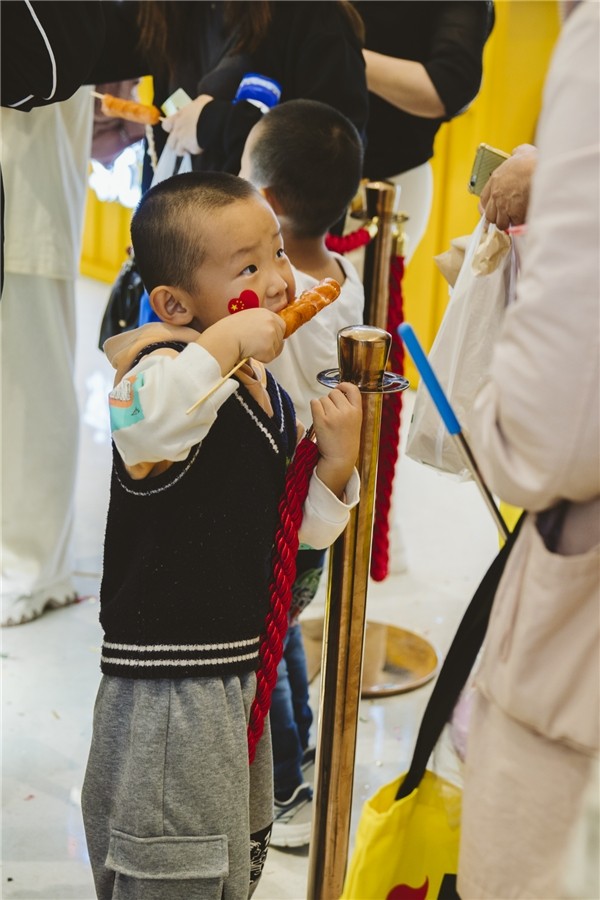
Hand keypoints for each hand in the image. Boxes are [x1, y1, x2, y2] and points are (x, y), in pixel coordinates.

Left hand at [161, 94, 212, 155]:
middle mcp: (178, 129)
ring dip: (183, 150)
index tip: (175, 129)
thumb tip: (196, 106)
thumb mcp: (199, 102)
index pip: (166, 125)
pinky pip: (191, 152)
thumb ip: (194, 107)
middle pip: (170, 142)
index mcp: (178, 116)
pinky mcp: (191, 147)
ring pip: (178, 151)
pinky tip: (200, 148)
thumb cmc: (207, 108)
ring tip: (191, 148)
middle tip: (183, 143)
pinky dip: (194, 151)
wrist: (214, 118)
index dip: (169, 129)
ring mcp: (183, 139)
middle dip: (175, 144)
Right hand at [199, 308, 285, 372]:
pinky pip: (269, 358)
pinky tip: (250, 352)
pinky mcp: (269, 347)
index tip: (270, 340)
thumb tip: (270, 335)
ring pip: (275, 349)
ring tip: (250, 347)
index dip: (276, 334)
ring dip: (265, 352)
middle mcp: (271, 321)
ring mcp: (271, 334)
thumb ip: (260, 324)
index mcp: (265, 313)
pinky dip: (261, 358)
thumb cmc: (229, 331)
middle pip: (280, 338)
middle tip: (257, 347)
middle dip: (272, 345)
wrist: (224, 338)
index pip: (281, 325)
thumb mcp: (247, 319)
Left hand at [312, 382, 361, 498]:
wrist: (340, 458)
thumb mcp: (355, 422)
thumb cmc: (345, 441)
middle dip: (330, 400)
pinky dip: (314, 408)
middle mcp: (347, 411)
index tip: (339, 388)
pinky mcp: (321, 420)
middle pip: (334, 392)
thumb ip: (349, 407)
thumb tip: (337, 391)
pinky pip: (314, 403)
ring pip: (323, 398)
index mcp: (357, 411)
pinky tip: (318, 418)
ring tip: (326, 420)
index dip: (344, 385)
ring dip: (321, 406)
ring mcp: (334, 415)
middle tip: (331, 414)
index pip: (353, 389)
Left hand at [479, 144, 537, 229]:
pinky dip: (520, 224)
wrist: (539, 169)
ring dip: (508, 223)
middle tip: (506, 217)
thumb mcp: (520, 152)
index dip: (486, 207)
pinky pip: (515, 225)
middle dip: (498, 217)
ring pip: (501, 223)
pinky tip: (525, 220)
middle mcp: (496, 195)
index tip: (490, 210)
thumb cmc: (532, 159)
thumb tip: (517, 152)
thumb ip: (516, 154)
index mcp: (495, 181)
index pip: (483, 200)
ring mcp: (505, 206)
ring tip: (516, 220)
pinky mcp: (516, 214)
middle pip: (490, 215)